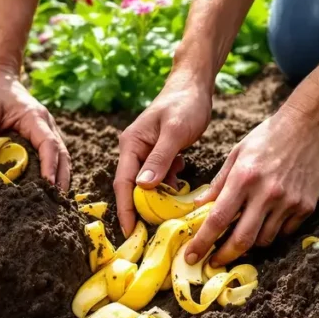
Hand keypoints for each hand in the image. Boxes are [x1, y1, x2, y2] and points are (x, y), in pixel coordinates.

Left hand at [0, 69, 70, 189]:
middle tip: (59, 201)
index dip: (50, 165)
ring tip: (57, 200)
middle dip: (62, 177)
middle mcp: (46, 124)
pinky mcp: (41, 136)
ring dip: (62, 176)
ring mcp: (47, 130)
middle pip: (62, 153)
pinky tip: (50, 187)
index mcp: (35, 118)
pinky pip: (53, 155)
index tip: (48, 184)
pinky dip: (55, 171)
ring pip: (61, 156)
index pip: (48, 144)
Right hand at [114, 72, 212, 236]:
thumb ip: (159, 160)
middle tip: (152, 232)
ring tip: (171, 213)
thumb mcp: (174, 132)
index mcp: (131, 144)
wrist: (194, 85)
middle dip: (141, 208)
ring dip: (159, 198)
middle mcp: (134, 149)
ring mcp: (146, 152)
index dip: (126, 209)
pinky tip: (181, 183)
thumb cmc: (184, 104)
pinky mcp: (159, 153)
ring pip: (148, 184)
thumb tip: (143, 188)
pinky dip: (170, 184)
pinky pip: (160, 176)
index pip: (123, 182)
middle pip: (133, 186)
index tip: (130, 232)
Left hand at [183, 105, 318, 267]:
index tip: (191, 255)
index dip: (202, 242)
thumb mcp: (237, 153)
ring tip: (238, 238)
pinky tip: (264, 223)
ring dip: (248, 244)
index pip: (218, 219)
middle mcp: (266, 194)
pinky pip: (284, 231)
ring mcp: (289, 202)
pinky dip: (271, 233)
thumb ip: (219, 183)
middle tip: (213, 262)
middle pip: (242, 239)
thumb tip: (199, 207)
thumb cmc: (269, 136)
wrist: (311, 126)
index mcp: (244, 178)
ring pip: (264, 240)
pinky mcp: (306, 207)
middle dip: (224, 256)